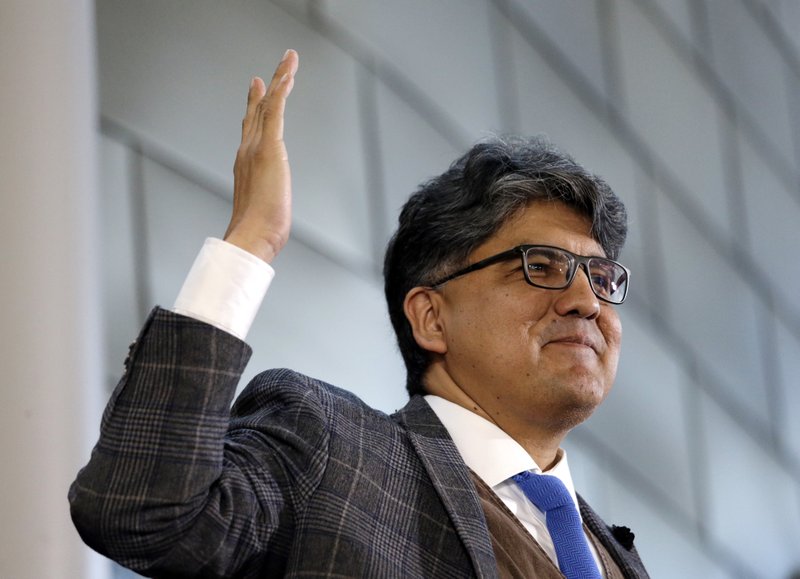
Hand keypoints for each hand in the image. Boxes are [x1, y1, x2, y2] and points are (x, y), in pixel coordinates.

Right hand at [224, 50, 298, 262]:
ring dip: (279, 80)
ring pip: (268, 105)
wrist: (252, 235)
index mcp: (246, 164)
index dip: (255, 106)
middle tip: (276, 67)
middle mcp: (247, 150)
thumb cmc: (257, 231)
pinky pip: (275, 112)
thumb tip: (267, 220)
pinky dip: (280, 91)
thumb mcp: (262, 212)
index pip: (252, 128)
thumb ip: (263, 206)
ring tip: (289, 60)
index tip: (259, 88)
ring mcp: (256, 147)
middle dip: (269, 87)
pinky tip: (287, 76)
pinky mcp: (269, 148)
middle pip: (259, 110)